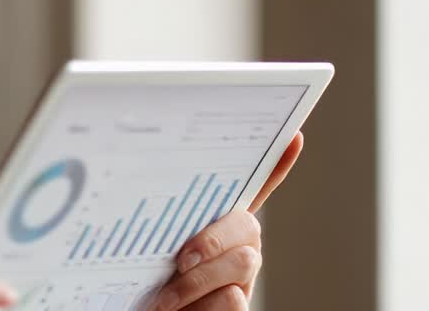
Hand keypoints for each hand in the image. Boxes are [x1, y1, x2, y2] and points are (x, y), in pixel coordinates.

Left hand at [147, 131, 304, 310]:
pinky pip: (233, 300)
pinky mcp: (238, 305)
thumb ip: (156, 216)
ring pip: (243, 263)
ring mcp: (241, 278)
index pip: (252, 187)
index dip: (276, 164)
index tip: (292, 135)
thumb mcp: (144, 242)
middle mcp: (235, 246)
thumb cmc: (141, 278)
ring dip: (197, 281)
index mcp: (214, 222)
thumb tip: (136, 177)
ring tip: (162, 297)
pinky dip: (202, 307)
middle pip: (247, 226)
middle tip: (179, 259)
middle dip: (212, 241)